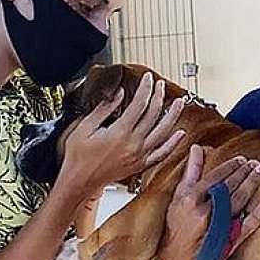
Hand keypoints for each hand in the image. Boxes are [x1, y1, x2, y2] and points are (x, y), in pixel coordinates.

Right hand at [58, 71, 185, 198]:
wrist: (80, 180)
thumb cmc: (78, 156)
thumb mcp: (85, 127)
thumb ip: (104, 109)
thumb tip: (118, 94)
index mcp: (120, 132)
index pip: (139, 104)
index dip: (146, 88)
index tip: (148, 78)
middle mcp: (134, 144)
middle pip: (153, 115)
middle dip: (159, 97)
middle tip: (162, 85)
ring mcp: (140, 155)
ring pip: (162, 132)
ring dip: (172, 116)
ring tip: (179, 103)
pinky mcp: (141, 165)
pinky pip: (162, 153)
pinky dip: (173, 143)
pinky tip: (180, 134)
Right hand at [160, 146, 259, 259]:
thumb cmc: (175, 228)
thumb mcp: (178, 198)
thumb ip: (190, 172)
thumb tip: (198, 147)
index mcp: (190, 199)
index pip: (215, 177)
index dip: (230, 167)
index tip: (242, 159)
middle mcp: (203, 211)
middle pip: (229, 187)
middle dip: (244, 173)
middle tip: (257, 163)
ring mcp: (216, 227)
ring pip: (238, 202)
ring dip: (251, 185)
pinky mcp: (226, 242)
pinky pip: (245, 227)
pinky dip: (257, 215)